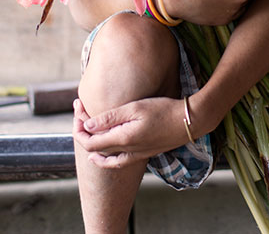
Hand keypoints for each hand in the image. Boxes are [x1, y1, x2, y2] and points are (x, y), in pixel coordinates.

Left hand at [74, 97, 189, 169]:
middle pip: (94, 147)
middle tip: (79, 109)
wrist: (190, 121)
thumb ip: (110, 118)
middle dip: (82, 129)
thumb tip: (87, 126)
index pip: (89, 141)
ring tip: (84, 128)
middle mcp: (127, 151)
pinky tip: (101, 155)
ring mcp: (135, 155)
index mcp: (123, 139)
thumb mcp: (135, 108)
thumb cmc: (164, 110)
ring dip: (91, 142)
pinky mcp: (143, 154)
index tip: (77, 107)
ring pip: (104, 156)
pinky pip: (117, 162)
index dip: (78, 126)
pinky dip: (105, 159)